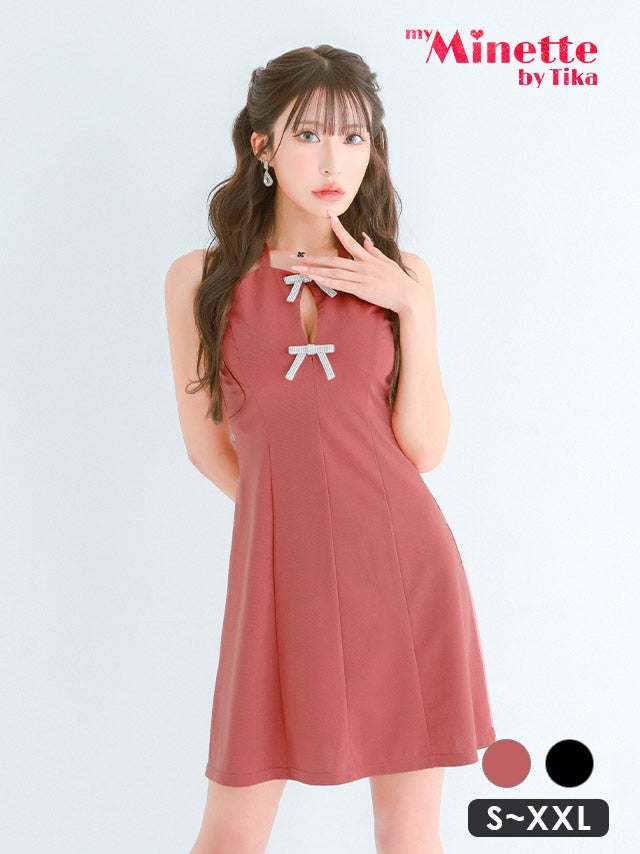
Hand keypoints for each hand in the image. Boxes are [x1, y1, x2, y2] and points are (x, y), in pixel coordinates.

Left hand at [289, 209, 419, 313]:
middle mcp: (362, 266)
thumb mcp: (387, 262)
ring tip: (300, 270)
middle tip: (299, 259)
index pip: (349, 240)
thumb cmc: (398, 280)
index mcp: (368, 258)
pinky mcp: (362, 290)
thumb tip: (364, 238)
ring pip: (334, 272)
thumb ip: (373, 250)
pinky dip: (327, 281)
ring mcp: (361, 278)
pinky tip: (316, 279)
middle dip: (315, 259)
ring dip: (315, 270)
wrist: (408, 295)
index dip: (338, 227)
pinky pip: (341, 285)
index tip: (329, 215)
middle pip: (334, 260)